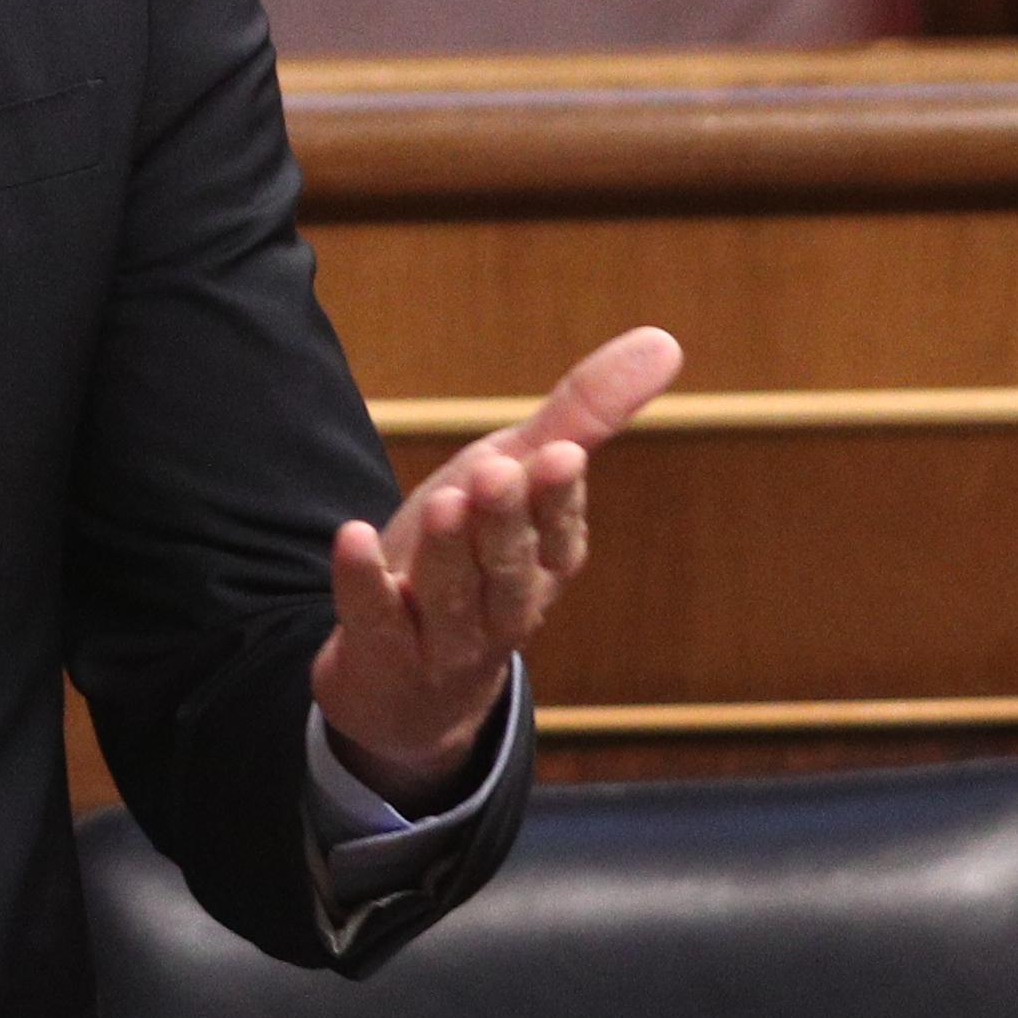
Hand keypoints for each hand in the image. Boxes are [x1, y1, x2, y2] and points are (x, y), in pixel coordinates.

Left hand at [310, 326, 685, 800]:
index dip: (558, 500)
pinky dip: (363, 582)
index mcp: (546, 565)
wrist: (404, 678)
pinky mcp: (380, 651)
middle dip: (506, 521)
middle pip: (510, 568)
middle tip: (496, 471)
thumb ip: (583, 415)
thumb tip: (664, 340)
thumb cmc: (473, 554)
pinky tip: (353, 537)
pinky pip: (374, 619)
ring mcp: (443, 639)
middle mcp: (504, 608)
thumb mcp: (519, 476)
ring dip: (449, 552)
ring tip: (444, 503)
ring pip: (452, 597)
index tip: (560, 455)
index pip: (560, 535)